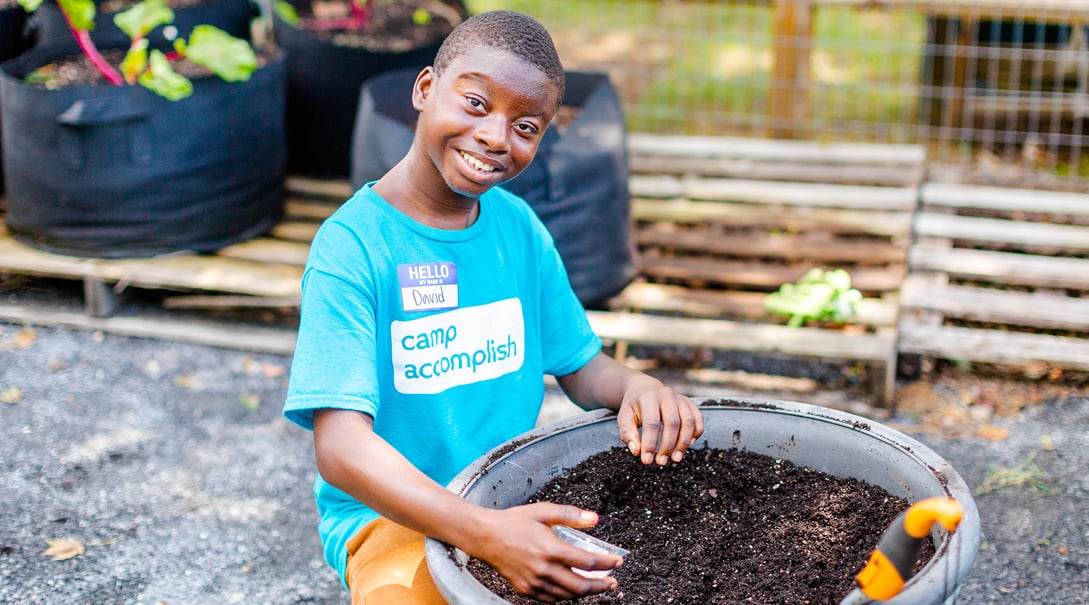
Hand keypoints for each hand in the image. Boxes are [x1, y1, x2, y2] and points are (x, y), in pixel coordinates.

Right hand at [465, 502, 622, 602]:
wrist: (485, 536)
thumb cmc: (513, 522)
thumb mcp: (543, 511)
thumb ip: (570, 515)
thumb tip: (594, 518)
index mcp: (551, 549)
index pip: (588, 562)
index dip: (607, 563)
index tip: (618, 561)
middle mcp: (544, 570)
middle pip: (581, 586)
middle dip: (601, 585)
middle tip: (612, 582)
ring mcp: (534, 583)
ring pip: (568, 595)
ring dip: (585, 592)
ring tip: (596, 586)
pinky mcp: (526, 589)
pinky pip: (552, 599)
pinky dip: (566, 596)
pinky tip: (571, 589)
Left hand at [617, 382, 703, 465]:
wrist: (645, 389)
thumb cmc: (634, 407)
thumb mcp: (624, 417)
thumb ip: (627, 434)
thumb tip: (636, 451)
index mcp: (649, 397)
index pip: (652, 422)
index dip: (650, 443)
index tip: (647, 460)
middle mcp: (667, 395)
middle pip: (672, 423)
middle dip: (668, 445)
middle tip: (661, 462)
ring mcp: (680, 398)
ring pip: (688, 422)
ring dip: (683, 443)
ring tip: (675, 458)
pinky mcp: (690, 404)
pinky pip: (698, 420)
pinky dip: (695, 434)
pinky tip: (686, 445)